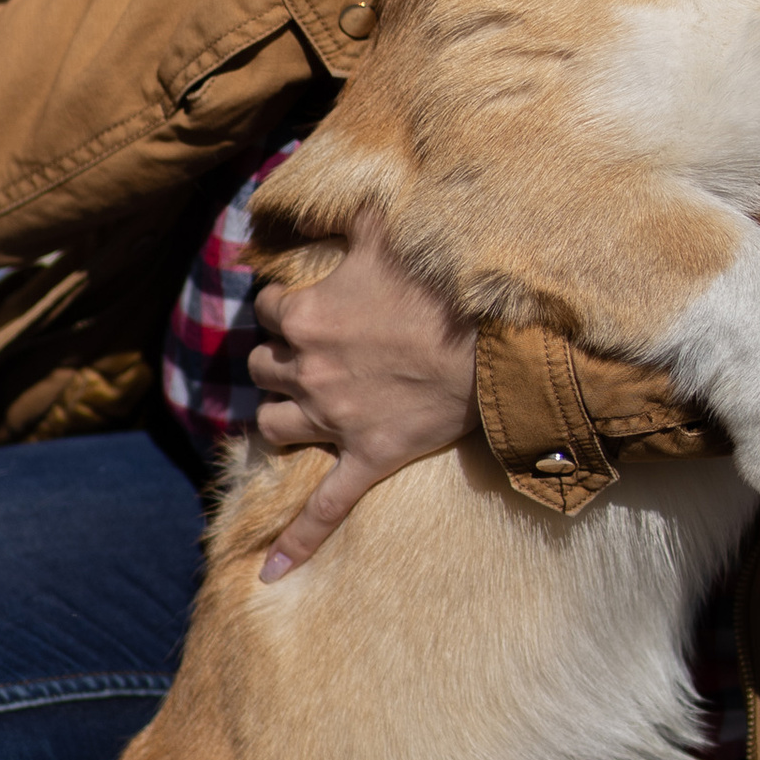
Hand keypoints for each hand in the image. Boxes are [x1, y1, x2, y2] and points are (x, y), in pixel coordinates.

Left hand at [245, 210, 479, 573]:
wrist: (496, 345)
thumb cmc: (443, 284)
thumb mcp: (390, 230)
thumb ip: (356, 207)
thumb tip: (340, 186)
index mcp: (308, 315)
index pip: (269, 309)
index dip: (286, 305)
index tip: (305, 303)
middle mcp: (310, 369)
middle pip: (263, 367)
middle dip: (278, 359)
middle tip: (307, 354)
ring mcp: (335, 419)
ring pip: (274, 425)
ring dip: (278, 416)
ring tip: (293, 411)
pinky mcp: (366, 458)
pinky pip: (323, 509)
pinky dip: (294, 544)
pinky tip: (268, 573)